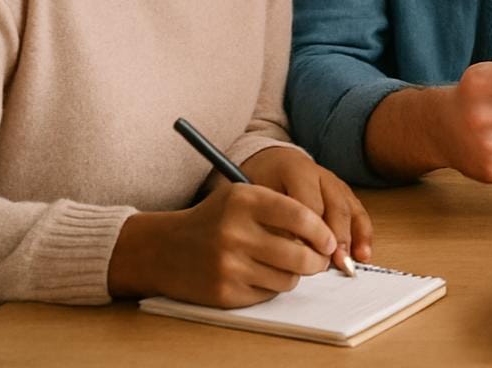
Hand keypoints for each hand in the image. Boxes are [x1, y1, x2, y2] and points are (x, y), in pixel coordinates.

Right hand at [108, 183, 335, 305]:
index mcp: (244, 201)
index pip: (301, 217)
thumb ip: (282, 207)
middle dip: (317, 261)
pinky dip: (270, 287)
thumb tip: (325, 235)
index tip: (329, 240)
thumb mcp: (241, 196)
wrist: (163, 249)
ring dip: (293, 274)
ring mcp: (229, 266)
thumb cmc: (213, 219)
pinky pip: (267, 294)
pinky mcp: (224, 293)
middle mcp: (235, 232)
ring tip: (283, 265)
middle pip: (300, 255)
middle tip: (318, 259)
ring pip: (288, 279)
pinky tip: (258, 275)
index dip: (322, 232)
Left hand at [241, 146, 372, 264]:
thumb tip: (288, 249)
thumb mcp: (257, 195)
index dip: (307, 232)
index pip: (307, 205)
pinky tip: (362, 254)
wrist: (273, 161)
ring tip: (347, 263)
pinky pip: (359, 213)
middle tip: (328, 264)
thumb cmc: (262, 181)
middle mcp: (322, 175)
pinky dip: (363, 235)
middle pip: (334, 208)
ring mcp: (337, 184)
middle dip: (334, 238)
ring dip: (351, 240)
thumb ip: (271, 217)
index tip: (302, 256)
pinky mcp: (346, 194)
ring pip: (350, 211)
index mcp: (297, 171)